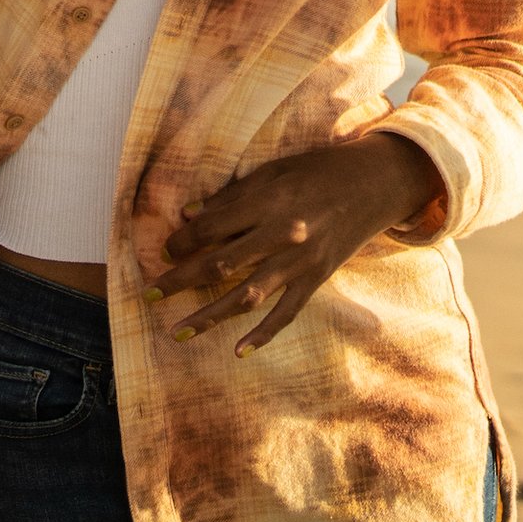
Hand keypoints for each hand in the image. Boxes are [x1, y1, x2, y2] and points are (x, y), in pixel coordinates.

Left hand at [147, 132, 440, 355]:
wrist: (372, 184)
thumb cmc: (317, 171)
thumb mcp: (272, 171)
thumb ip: (232, 197)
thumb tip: (188, 216)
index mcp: (268, 201)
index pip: (212, 229)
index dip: (182, 242)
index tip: (164, 251)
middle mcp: (282, 234)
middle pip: (221, 265)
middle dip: (180, 280)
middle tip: (150, 293)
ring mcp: (300, 262)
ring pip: (247, 296)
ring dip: (210, 315)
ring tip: (178, 332)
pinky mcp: (316, 280)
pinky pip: (286, 313)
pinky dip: (263, 334)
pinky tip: (238, 351)